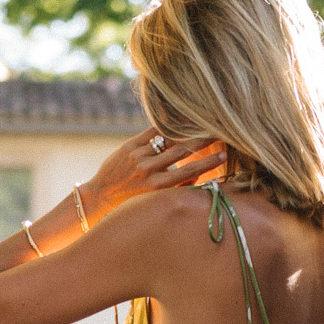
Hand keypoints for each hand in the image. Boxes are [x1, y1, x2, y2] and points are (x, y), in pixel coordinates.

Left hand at [82, 128, 227, 222]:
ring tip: (201, 122)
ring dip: (186, 130)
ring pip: (168, 139)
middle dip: (202, 140)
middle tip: (218, 131)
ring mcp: (138, 157)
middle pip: (183, 151)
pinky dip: (166, 126)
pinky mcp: (129, 147)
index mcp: (158, 188)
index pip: (190, 171)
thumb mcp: (153, 201)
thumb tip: (197, 176)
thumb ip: (174, 189)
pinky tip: (178, 119)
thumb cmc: (130, 204)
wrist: (99, 198)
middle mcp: (149, 171)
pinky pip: (152, 133)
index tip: (223, 155)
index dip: (208, 162)